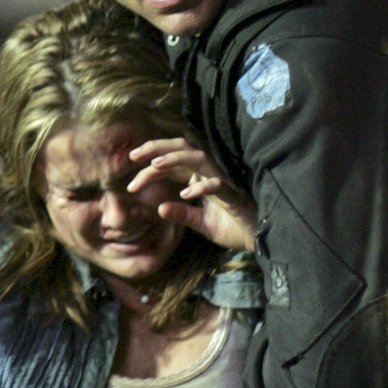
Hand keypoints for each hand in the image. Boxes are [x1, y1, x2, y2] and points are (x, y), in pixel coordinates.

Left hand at [129, 138, 256, 252]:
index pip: (172, 164)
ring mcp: (223, 180)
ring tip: (155, 165)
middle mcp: (210, 173)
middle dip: (157, 148)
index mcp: (200, 177)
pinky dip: (202, 186)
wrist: (258, 239)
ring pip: (198, 159)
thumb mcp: (200, 222)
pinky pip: (217, 185)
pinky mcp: (234, 194)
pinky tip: (185, 194)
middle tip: (133, 155)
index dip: (150, 167)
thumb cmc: (233, 226)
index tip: (130, 180)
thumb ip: (182, 214)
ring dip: (176, 159)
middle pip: (182, 149)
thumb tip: (160, 209)